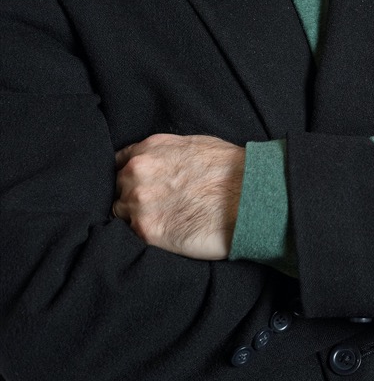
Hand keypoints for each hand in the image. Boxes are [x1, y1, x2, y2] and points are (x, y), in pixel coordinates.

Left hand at [114, 134, 244, 258]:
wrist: (248, 195)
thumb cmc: (229, 169)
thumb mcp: (192, 145)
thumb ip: (163, 154)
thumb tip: (154, 165)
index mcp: (148, 149)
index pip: (119, 163)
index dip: (129, 176)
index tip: (139, 185)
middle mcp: (137, 172)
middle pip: (118, 189)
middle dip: (132, 197)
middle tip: (157, 206)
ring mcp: (139, 202)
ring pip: (121, 213)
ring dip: (137, 218)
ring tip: (163, 221)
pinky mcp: (147, 231)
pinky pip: (131, 235)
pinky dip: (144, 235)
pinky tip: (164, 232)